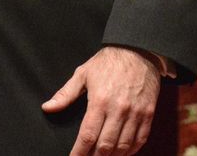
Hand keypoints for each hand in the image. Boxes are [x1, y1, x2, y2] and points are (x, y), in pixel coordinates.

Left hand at [41, 45, 161, 155]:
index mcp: (99, 101)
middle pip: (105, 146)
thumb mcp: (83, 73)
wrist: (139, 51)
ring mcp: (135, 113)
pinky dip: (131, 151)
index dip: (79, 152)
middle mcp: (118, 110)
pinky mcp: (148, 113)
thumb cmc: (109, 62)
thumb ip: (65, 94)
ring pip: (123, 147)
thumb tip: (47, 108)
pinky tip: (123, 153)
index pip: (88, 136)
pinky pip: (141, 140)